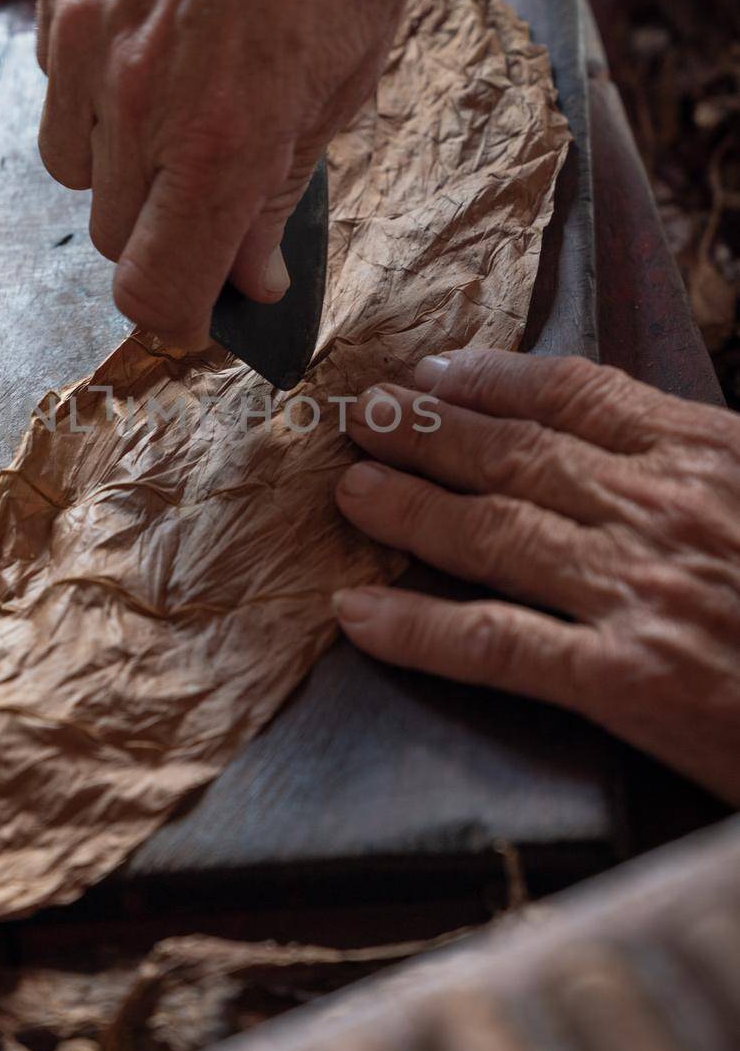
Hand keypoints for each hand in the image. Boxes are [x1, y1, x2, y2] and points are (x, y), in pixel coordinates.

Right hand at [35, 0, 448, 346]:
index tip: (200, 298)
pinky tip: (156, 22)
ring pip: (71, 162)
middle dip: (162, 224)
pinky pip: (55, 76)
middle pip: (111, 232)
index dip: (176, 310)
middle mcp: (135, 95)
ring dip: (119, 158)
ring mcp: (84, 30)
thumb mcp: (345, 86)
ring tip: (180, 91)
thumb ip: (277, 195)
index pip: (150, 289)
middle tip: (213, 174)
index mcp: (222, 137)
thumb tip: (248, 282)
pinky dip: (94, 79)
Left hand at [333, 350, 739, 803]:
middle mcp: (664, 507)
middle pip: (516, 453)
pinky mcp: (630, 679)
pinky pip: (500, 644)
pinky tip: (361, 615)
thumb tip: (629, 445)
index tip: (429, 372)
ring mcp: (641, 590)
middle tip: (358, 415)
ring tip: (347, 490)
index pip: (576, 394)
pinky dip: (421, 629)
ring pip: (493, 532)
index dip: (489, 379)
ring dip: (407, 508)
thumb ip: (705, 462)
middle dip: (425, 430)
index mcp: (710, 452)